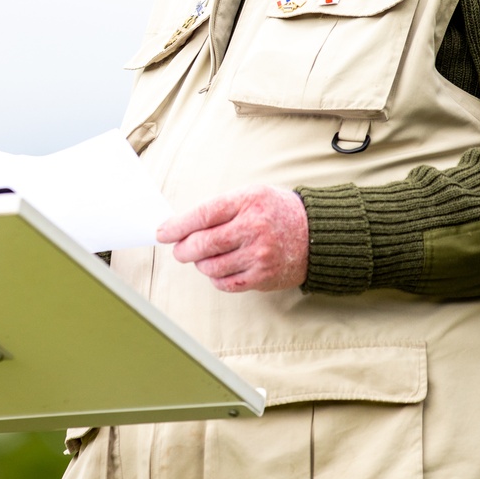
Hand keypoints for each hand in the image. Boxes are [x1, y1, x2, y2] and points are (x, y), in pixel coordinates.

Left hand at [156, 186, 308, 292]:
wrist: (316, 234)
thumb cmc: (278, 212)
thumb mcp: (252, 195)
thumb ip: (221, 207)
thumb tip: (183, 225)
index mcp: (249, 201)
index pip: (204, 214)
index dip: (178, 225)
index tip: (163, 232)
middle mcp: (254, 228)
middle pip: (203, 243)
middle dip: (183, 249)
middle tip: (179, 250)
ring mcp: (259, 255)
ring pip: (211, 266)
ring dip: (200, 264)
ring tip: (204, 258)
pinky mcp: (263, 277)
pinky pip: (225, 283)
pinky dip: (216, 278)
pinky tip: (220, 269)